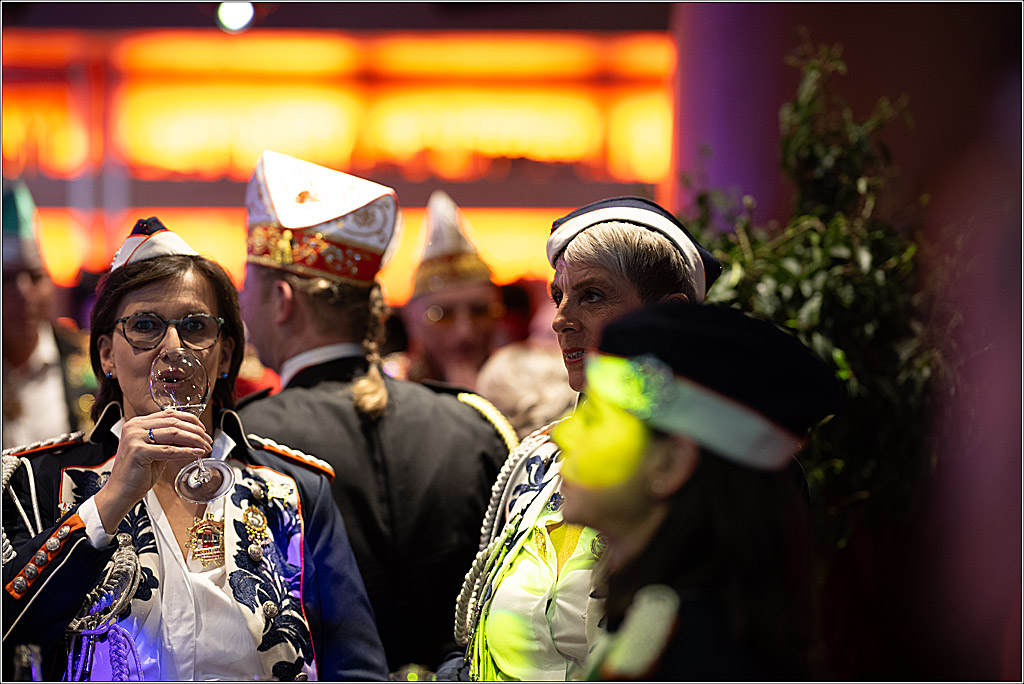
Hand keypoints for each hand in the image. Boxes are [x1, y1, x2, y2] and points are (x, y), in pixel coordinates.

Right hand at [93, 411, 212, 530]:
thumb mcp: (156, 450)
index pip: (169, 414)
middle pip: (174, 422)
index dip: (190, 420)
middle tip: (207, 439)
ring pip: (174, 433)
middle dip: (195, 431)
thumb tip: (193, 435)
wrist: (120, 491)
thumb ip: (169, 440)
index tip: (203, 429)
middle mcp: (134, 427)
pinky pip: (169, 450)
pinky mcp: (138, 451)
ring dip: (194, 440)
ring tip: (205, 446)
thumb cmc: (138, 473)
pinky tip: (196, 453)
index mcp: (137, 423)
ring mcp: (135, 438)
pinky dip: (186, 451)